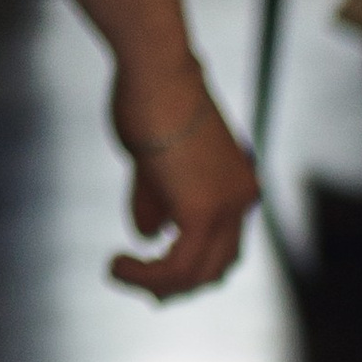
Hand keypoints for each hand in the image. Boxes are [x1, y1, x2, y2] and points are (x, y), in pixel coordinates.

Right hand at [109, 66, 259, 295]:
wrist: (155, 68)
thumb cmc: (149, 98)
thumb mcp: (153, 158)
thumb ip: (157, 199)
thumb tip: (150, 236)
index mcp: (238, 182)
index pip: (225, 244)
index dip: (194, 268)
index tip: (159, 278)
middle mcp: (243, 199)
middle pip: (217, 266)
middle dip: (180, 285)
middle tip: (146, 293)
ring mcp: (227, 207)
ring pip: (196, 273)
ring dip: (154, 284)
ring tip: (118, 271)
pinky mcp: (202, 213)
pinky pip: (175, 267)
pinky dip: (146, 276)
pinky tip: (119, 266)